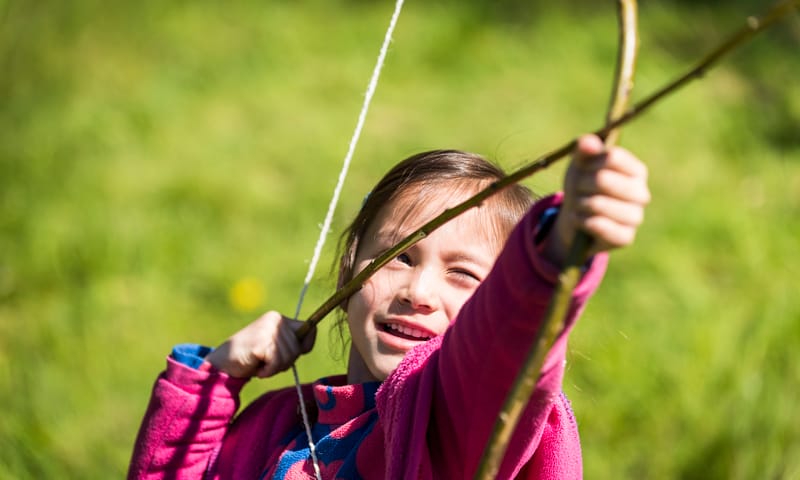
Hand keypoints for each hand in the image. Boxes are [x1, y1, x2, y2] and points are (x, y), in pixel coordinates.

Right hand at [205, 311, 315, 378]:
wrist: (222, 363)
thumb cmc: (250, 358)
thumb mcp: (274, 346)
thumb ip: (290, 342)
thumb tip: (311, 337)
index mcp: (278, 318)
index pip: (309, 328)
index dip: (304, 346)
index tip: (289, 354)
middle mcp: (275, 320)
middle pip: (298, 348)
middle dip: (285, 362)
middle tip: (267, 362)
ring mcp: (268, 330)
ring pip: (289, 357)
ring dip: (275, 368)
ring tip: (260, 363)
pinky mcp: (261, 342)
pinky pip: (276, 363)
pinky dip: (267, 371)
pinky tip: (256, 367)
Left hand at [544, 134, 650, 264]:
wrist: (575, 219)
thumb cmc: (582, 186)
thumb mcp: (581, 164)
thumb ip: (585, 149)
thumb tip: (587, 141)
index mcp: (636, 171)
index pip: (613, 157)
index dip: (590, 161)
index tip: (583, 167)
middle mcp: (641, 193)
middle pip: (603, 179)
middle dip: (581, 183)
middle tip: (578, 189)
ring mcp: (636, 217)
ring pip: (598, 204)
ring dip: (579, 203)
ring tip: (580, 205)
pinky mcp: (626, 237)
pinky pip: (598, 225)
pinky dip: (582, 221)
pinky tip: (582, 220)